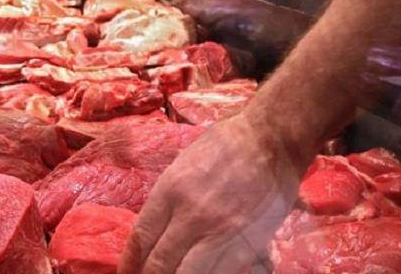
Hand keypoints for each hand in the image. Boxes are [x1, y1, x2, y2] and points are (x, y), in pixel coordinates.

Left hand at [118, 112, 312, 273]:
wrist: (272, 140)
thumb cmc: (228, 142)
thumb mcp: (185, 161)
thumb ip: (170, 195)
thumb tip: (159, 225)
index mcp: (170, 189)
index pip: (141, 237)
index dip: (131, 261)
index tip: (128, 271)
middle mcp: (190, 215)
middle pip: (159, 262)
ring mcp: (218, 233)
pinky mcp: (246, 245)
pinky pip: (219, 273)